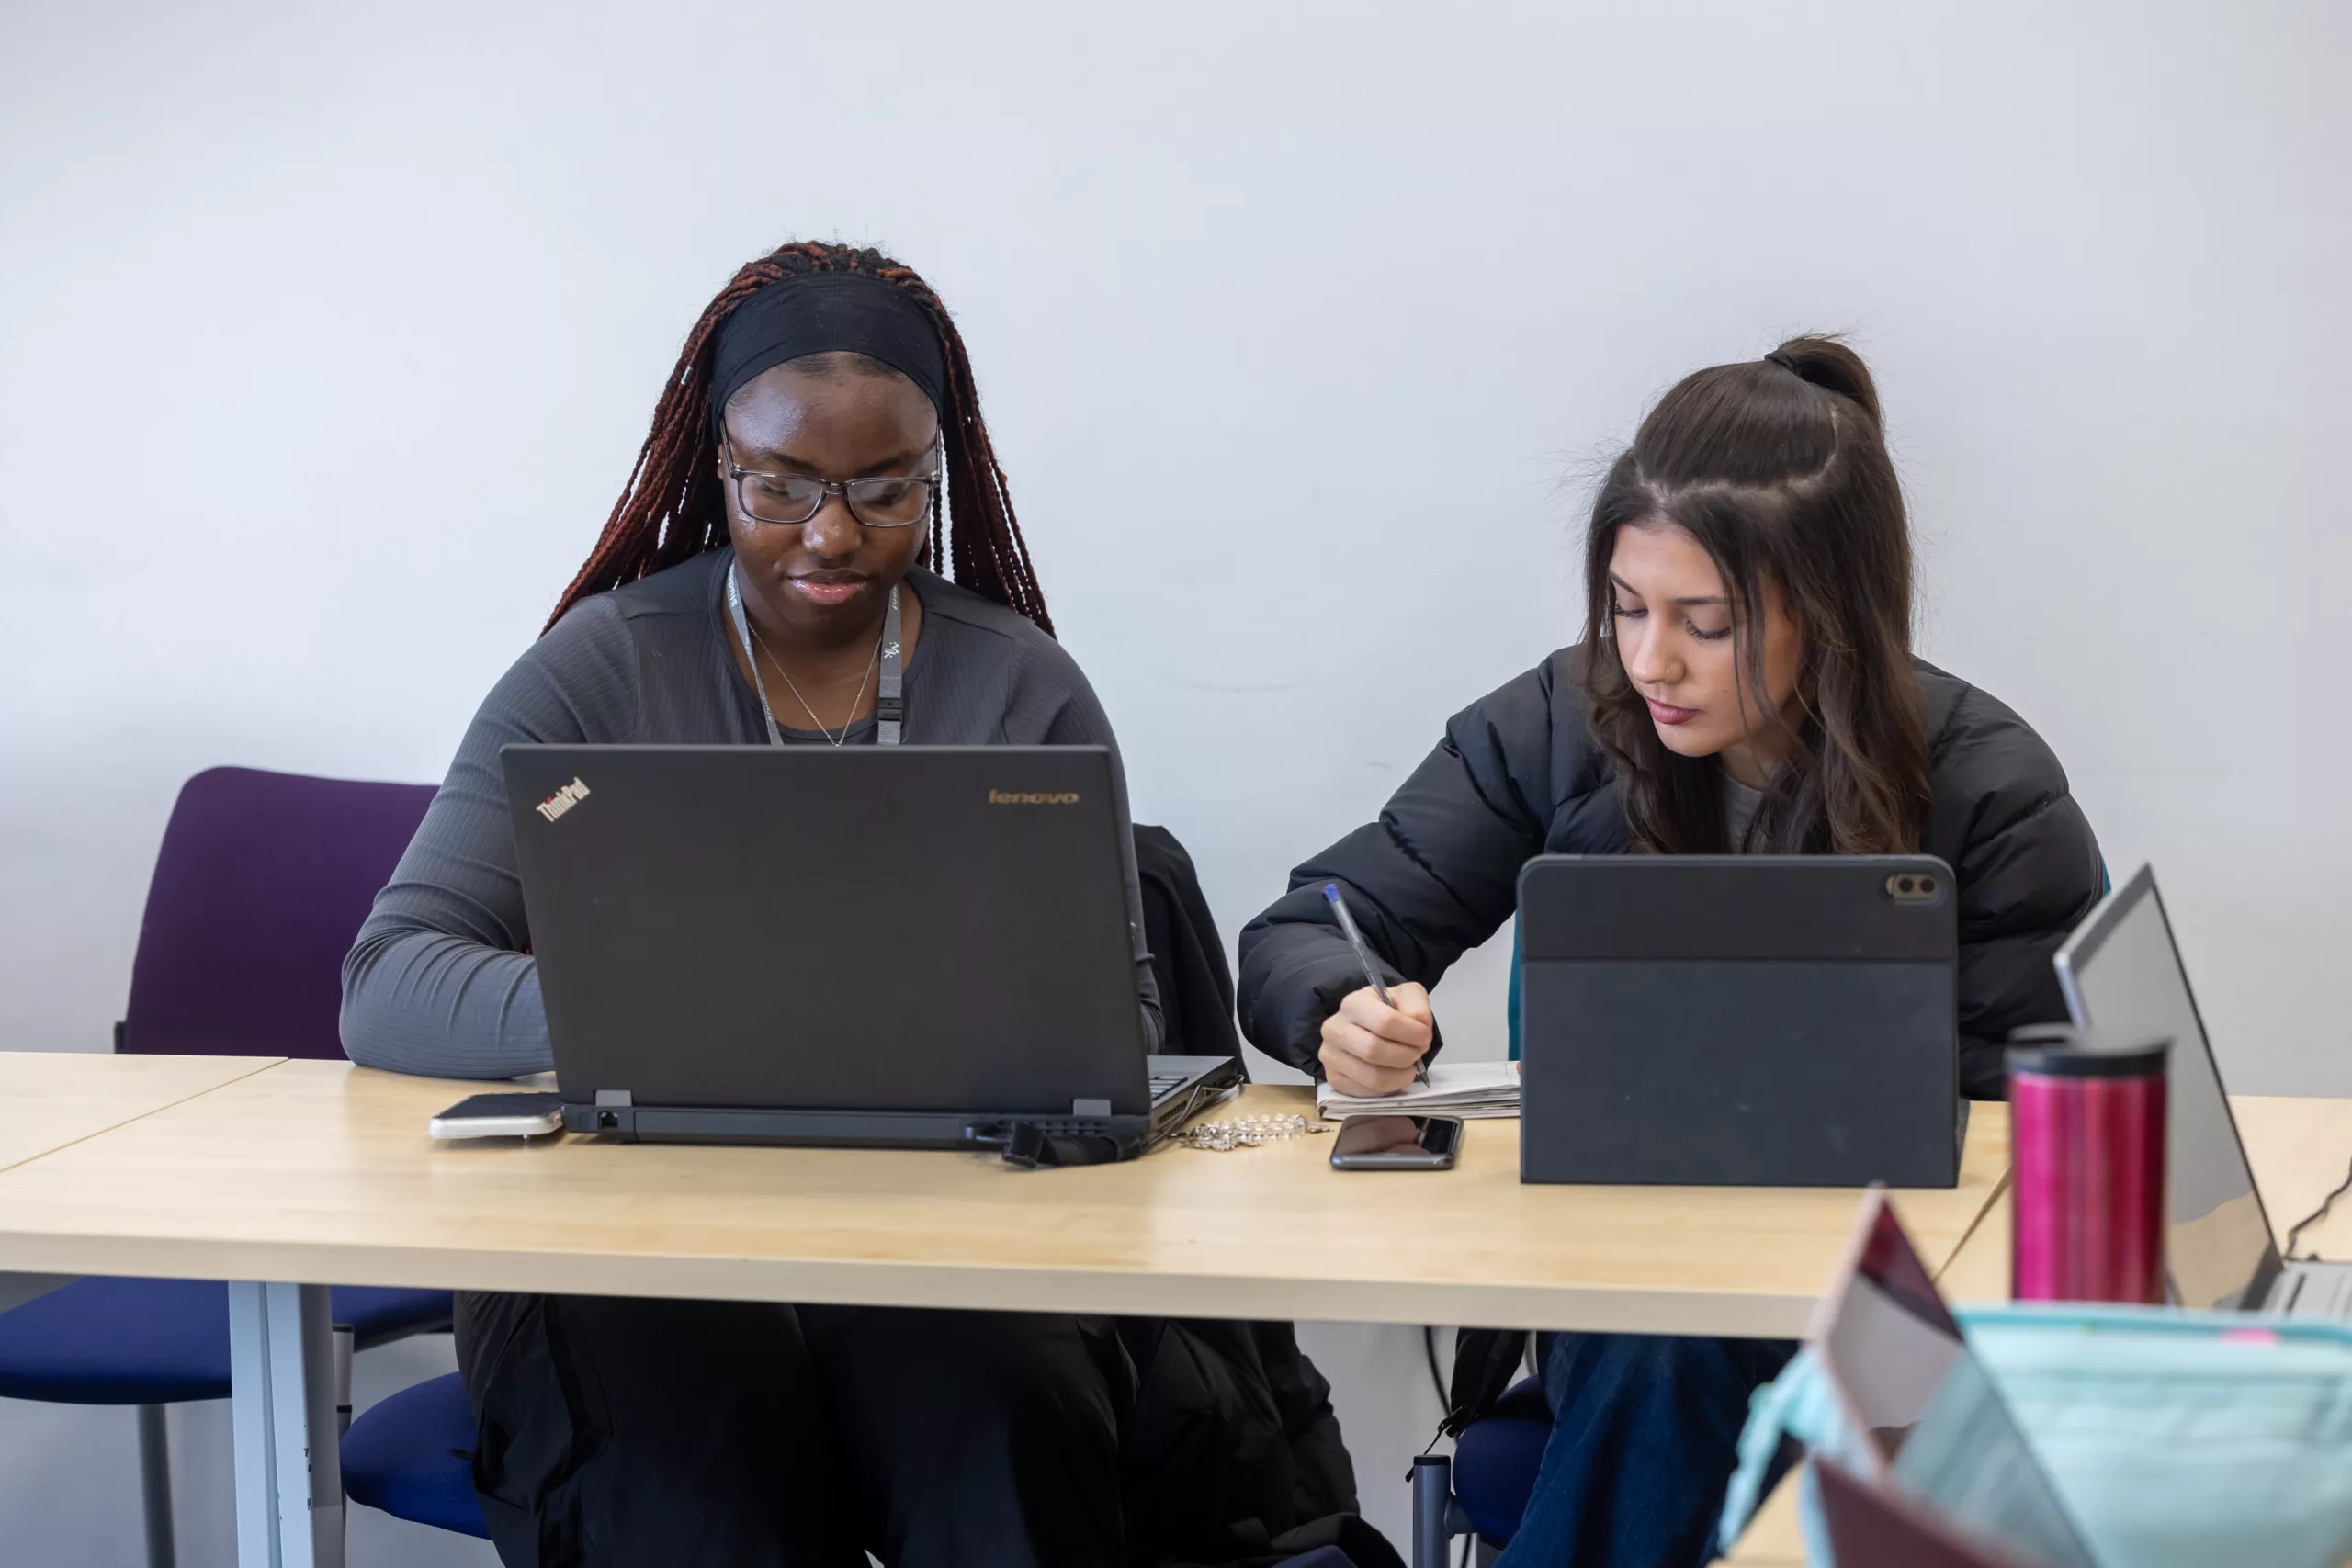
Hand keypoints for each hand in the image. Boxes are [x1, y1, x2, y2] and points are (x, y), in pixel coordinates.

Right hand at [1318, 982, 1433, 1097]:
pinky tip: (1393, 1075)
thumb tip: (1419, 1028)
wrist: (1367, 1027)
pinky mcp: (1333, 1079)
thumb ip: (1418, 1007)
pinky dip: (1388, 1088)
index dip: (1412, 1034)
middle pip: (1374, 1051)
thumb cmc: (1389, 1011)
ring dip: (1400, 1076)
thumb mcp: (1408, 996)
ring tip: (1408, 1066)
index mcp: (1353, 1004)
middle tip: (1417, 1053)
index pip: (1385, 1022)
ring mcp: (1330, 1056)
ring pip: (1373, 1077)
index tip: (1425, 1037)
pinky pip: (1367, 1092)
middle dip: (1406, 1056)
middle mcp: (1334, 1029)